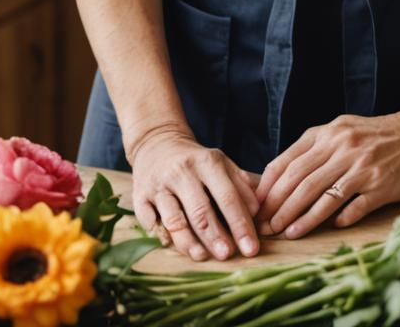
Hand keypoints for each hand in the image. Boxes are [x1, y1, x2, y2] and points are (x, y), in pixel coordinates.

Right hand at [128, 125, 262, 261]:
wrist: (157, 143)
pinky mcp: (140, 196)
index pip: (228, 196)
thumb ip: (242, 185)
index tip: (251, 248)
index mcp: (207, 162)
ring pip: (175, 220)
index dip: (240, 224)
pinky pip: (150, 222)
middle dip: (215, 236)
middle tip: (228, 256)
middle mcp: (182, 172)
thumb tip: (259, 212)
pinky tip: (173, 246)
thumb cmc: (196, 161)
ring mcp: (159, 185)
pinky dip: (162, 236)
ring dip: (189, 242)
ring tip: (202, 257)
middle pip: (200, 211)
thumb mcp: (221, 163)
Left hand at [253, 105, 399, 238]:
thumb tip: (287, 176)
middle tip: (264, 226)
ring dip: (299, 218)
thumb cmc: (385, 135)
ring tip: (285, 233)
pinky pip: (352, 206)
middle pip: (299, 180)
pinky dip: (335, 219)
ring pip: (320, 195)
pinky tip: (325, 231)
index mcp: (330, 132)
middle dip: (277, 206)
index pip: (288, 160)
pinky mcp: (382, 185)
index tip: (255, 205)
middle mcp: (343, 146)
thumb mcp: (347, 131)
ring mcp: (362, 166)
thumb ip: (319, 148)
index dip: (269, 185)